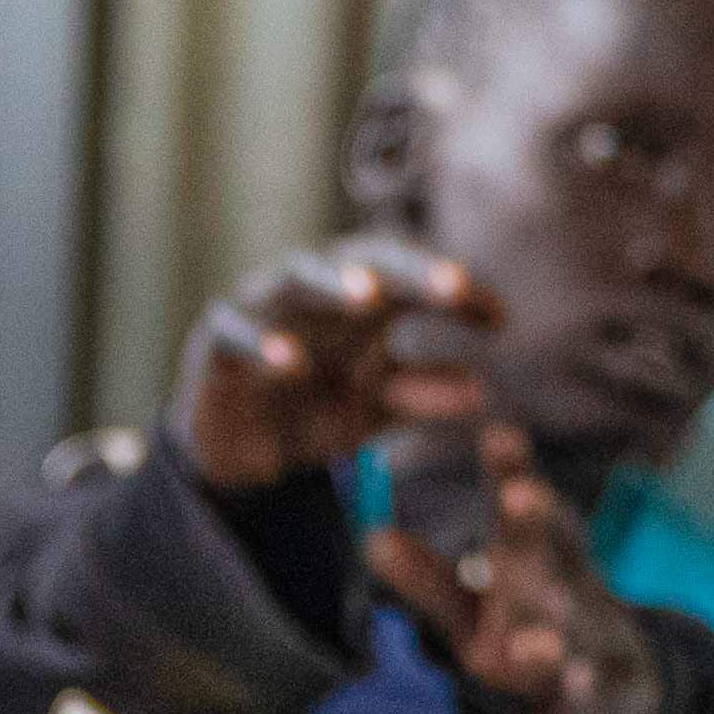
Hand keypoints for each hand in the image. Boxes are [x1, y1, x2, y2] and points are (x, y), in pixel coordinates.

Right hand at [177, 241, 502, 491]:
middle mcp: (312, 290)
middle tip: (452, 286)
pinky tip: (290, 362)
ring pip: (296, 280)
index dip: (451, 289)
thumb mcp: (372, 410)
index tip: (498, 318)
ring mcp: (261, 310)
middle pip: (363, 260)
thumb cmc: (311, 410)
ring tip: (368, 296)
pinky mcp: (215, 345)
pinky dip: (262, 346)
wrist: (237, 453)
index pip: (410, 275)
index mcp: (355, 298)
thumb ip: (419, 396)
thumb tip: (478, 391)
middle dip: (408, 269)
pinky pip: (236, 336)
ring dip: (333, 283)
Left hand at [365, 438, 646, 713]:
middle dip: (533, 534)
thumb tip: (369, 538)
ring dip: (550, 642)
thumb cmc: (536, 629)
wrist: (628, 692)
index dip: (512, 475)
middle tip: (519, 495)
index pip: (521, 516)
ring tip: (533, 643)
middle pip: (548, 567)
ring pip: (569, 647)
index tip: (499, 431)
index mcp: (537, 569)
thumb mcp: (479, 604)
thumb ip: (427, 578)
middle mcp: (565, 604)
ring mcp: (587, 658)